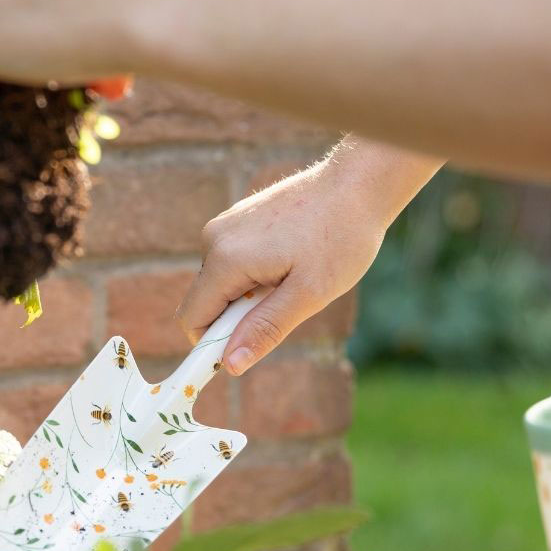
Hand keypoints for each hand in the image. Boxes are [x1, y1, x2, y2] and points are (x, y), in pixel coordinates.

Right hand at [176, 154, 389, 375]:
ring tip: (295, 276)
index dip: (212, 346)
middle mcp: (215, 238)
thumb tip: (230, 365)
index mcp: (225, 258)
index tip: (249, 352)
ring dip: (252, 296)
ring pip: (223, 284)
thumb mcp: (309, 294)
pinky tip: (293, 259)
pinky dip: (257, 275)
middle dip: (240, 317)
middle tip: (289, 302)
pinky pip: (234, 263)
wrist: (358, 185)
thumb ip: (265, 329)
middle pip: (208, 302)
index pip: (192, 319)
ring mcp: (226, 225)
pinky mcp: (239, 219)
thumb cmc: (340, 238)